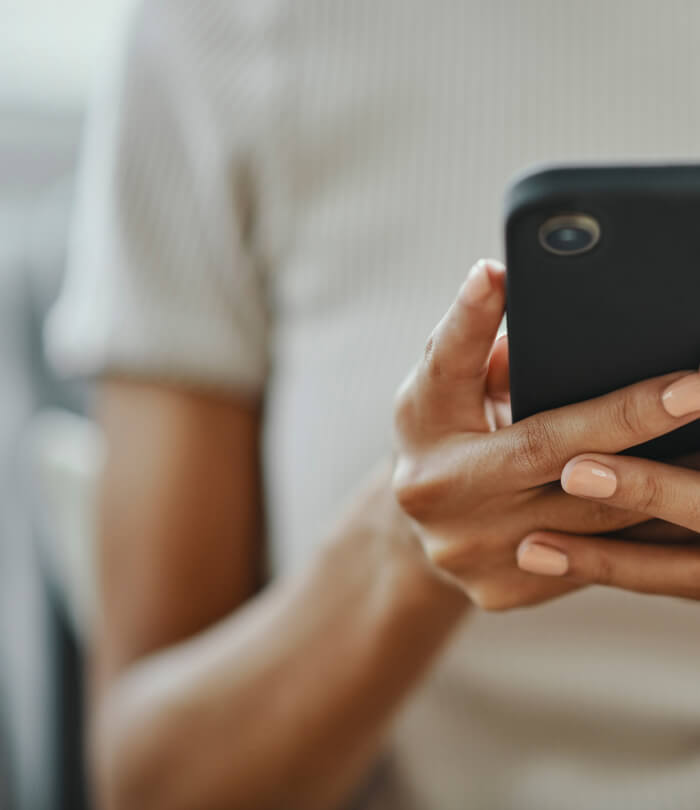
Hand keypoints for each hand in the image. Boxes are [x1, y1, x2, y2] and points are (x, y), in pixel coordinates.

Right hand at [392, 259, 699, 609]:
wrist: (420, 528)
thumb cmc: (443, 433)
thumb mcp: (442, 382)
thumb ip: (470, 340)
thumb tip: (506, 284)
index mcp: (420, 424)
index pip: (450, 365)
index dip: (477, 320)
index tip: (506, 274)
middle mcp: (437, 491)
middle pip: (546, 451)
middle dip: (631, 419)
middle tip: (698, 389)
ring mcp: (472, 549)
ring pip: (587, 518)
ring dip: (657, 481)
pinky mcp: (505, 589)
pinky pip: (592, 560)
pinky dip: (644, 531)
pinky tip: (681, 506)